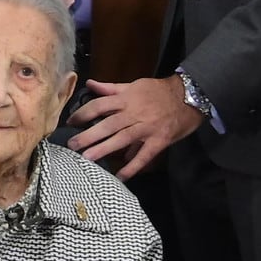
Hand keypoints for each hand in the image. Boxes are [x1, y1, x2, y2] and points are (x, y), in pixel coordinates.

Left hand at [66, 76, 203, 178]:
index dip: (83, 114)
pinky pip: (144, 155)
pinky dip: (132, 166)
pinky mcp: (159, 141)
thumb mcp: (134, 85)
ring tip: (88, 159)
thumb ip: (111, 88)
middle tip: (72, 146)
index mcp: (126, 99)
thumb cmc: (158, 91)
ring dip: (104, 149)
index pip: (99, 105)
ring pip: (122, 139)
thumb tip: (90, 84)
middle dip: (89, 136)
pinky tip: (120, 176)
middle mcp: (134, 113)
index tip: (71, 123)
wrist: (189, 96)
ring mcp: (147, 128)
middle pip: (108, 125)